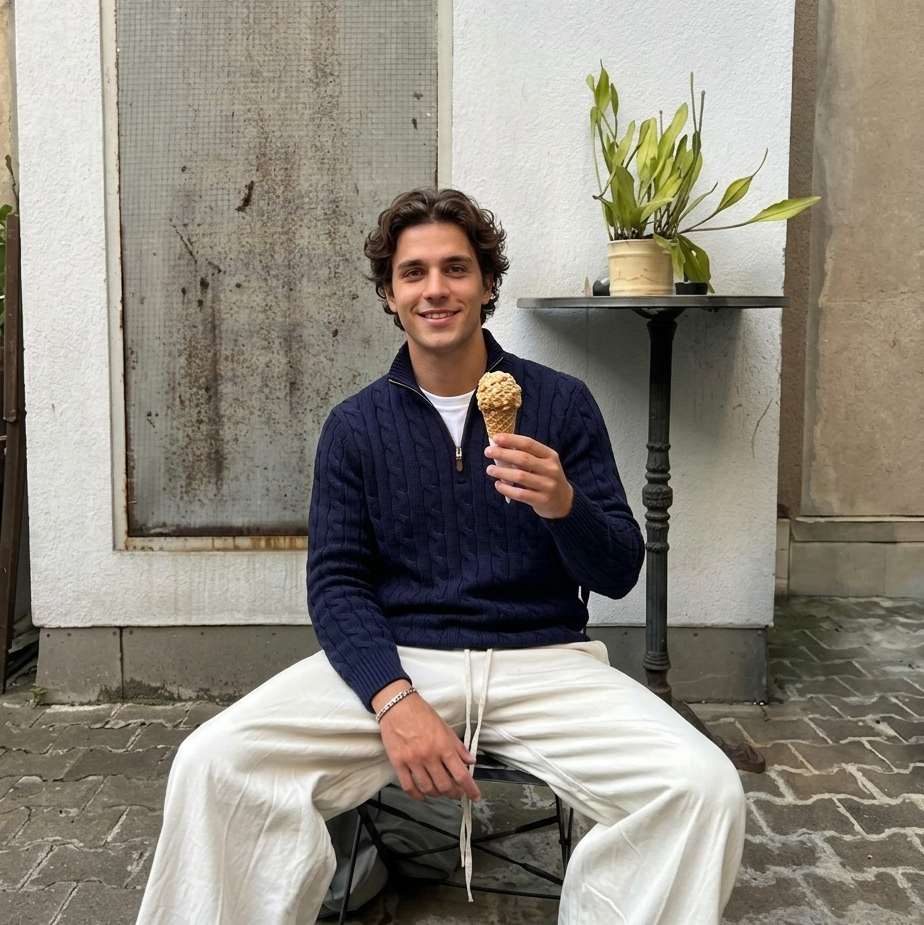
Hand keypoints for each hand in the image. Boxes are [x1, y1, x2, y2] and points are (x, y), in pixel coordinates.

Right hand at [372, 681, 481, 802]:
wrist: (397, 705)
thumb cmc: (422, 713)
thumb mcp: (445, 727)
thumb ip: (458, 746)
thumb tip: (471, 761)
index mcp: (443, 746)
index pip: (461, 774)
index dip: (471, 789)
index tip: (475, 797)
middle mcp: (429, 756)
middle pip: (445, 786)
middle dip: (454, 794)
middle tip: (458, 793)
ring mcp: (413, 761)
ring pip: (428, 789)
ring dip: (437, 795)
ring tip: (441, 792)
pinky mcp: (398, 763)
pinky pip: (409, 787)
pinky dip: (417, 796)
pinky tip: (423, 796)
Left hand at [484, 433, 573, 518]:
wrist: (564, 501)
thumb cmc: (547, 478)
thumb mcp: (543, 463)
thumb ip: (527, 455)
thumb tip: (500, 446)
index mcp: (550, 456)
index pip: (529, 444)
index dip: (511, 440)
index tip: (495, 438)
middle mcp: (551, 469)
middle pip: (523, 459)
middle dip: (503, 454)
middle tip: (488, 452)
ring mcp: (548, 485)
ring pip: (520, 476)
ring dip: (502, 472)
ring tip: (489, 469)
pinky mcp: (542, 500)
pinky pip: (520, 494)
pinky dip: (506, 489)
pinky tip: (498, 485)